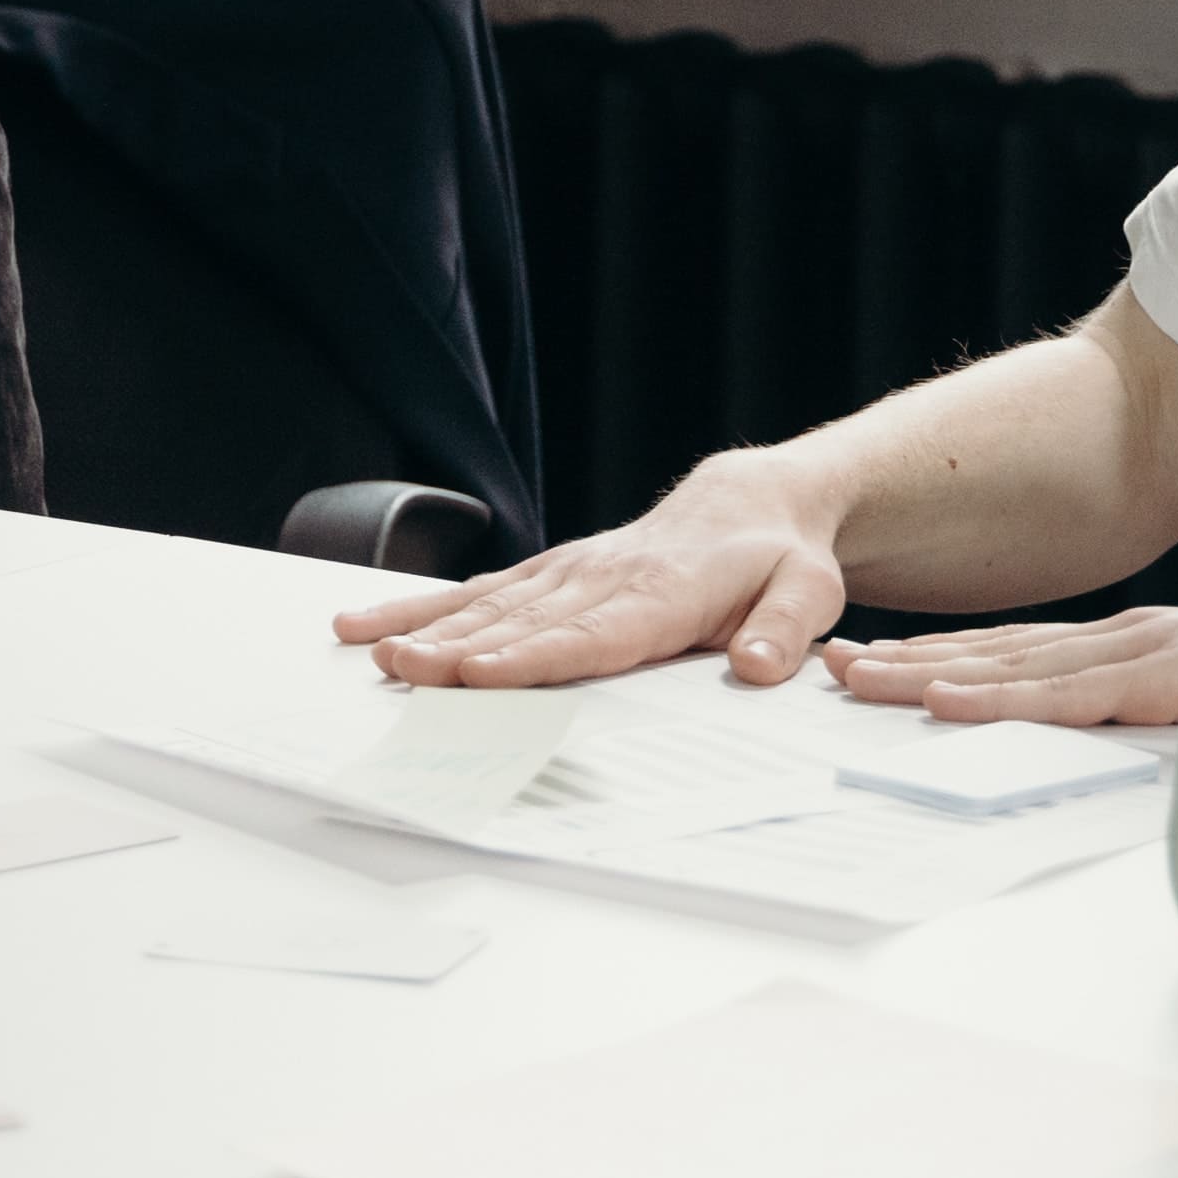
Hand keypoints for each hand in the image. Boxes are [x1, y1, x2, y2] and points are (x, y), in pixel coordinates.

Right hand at [329, 449, 847, 687]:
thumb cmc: (776, 560)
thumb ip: (783, 629)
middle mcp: (601, 579)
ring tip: (372, 650)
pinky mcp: (545, 575)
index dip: (532, 656)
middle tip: (402, 671)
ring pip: (486, 606)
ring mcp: (566, 574)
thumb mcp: (809, 593)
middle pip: (520, 623)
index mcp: (661, 594)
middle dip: (456, 649)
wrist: (748, 505)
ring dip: (426, 629)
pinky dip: (422, 609)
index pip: (589, 634)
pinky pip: (477, 593)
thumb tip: (758, 667)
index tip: (479, 673)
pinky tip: (369, 626)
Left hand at [821, 602, 1177, 727]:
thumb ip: (1155, 718)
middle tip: (835, 664)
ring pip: (1013, 669)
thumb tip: (1108, 739)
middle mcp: (1125, 639)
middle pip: (997, 654)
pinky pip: (1067, 697)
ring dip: (927, 672)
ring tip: (858, 678)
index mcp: (1130, 645)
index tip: (875, 659)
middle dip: (908, 659)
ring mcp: (1143, 653)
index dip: (941, 655)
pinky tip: (942, 701)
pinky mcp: (1164, 684)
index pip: (1017, 652)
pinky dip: (999, 700)